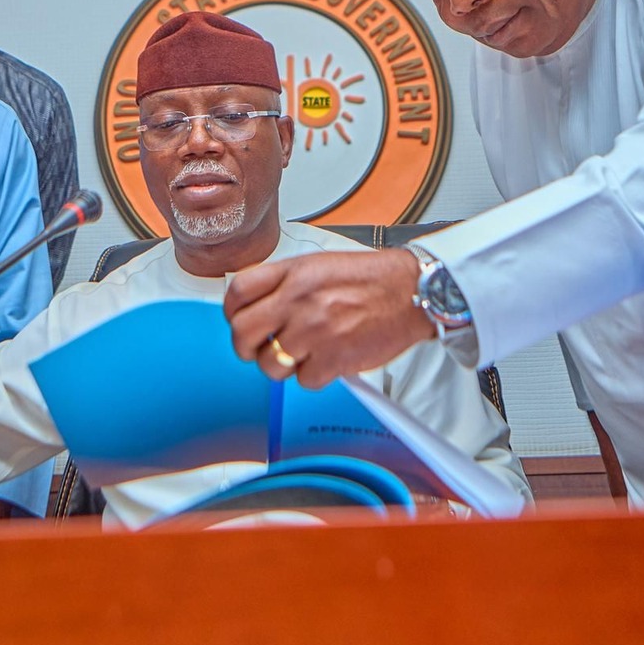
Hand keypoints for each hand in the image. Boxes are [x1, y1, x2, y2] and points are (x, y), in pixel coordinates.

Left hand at [224, 247, 433, 387]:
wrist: (412, 292)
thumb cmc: (371, 279)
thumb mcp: (319, 265)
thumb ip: (285, 282)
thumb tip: (255, 305)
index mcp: (293, 273)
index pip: (238, 292)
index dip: (232, 311)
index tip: (238, 320)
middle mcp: (298, 300)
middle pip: (242, 333)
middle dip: (245, 346)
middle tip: (257, 348)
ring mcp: (314, 331)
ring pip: (269, 363)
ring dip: (280, 364)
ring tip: (300, 354)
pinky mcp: (333, 358)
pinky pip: (304, 380)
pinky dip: (314, 375)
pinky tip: (327, 359)